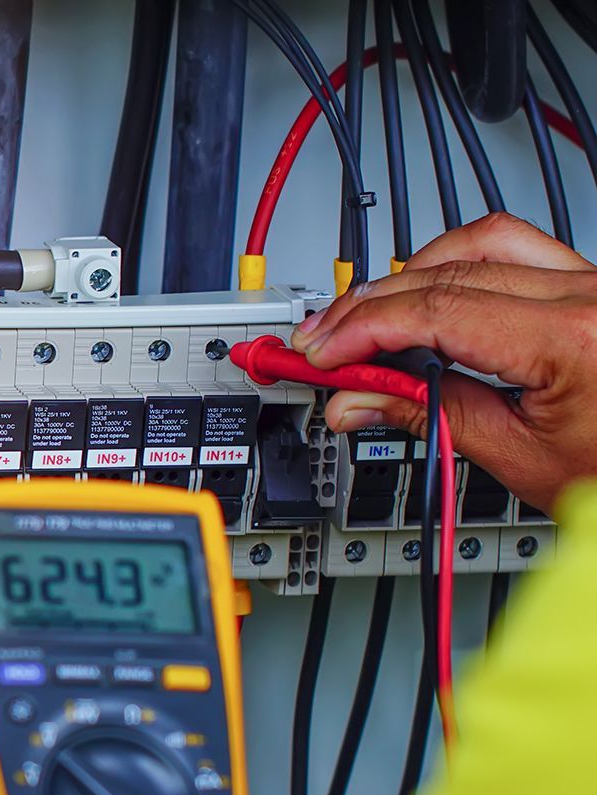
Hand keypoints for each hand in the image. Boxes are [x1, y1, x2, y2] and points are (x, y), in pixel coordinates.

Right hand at [289, 213, 596, 512]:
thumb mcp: (520, 458)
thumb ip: (431, 417)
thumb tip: (358, 401)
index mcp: (575, 338)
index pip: (437, 311)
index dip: (363, 330)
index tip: (319, 354)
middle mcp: (591, 295)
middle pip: (448, 272)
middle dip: (369, 308)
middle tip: (320, 344)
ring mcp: (595, 283)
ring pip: (479, 243)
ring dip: (410, 276)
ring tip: (366, 317)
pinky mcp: (593, 286)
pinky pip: (517, 248)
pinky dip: (460, 263)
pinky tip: (427, 290)